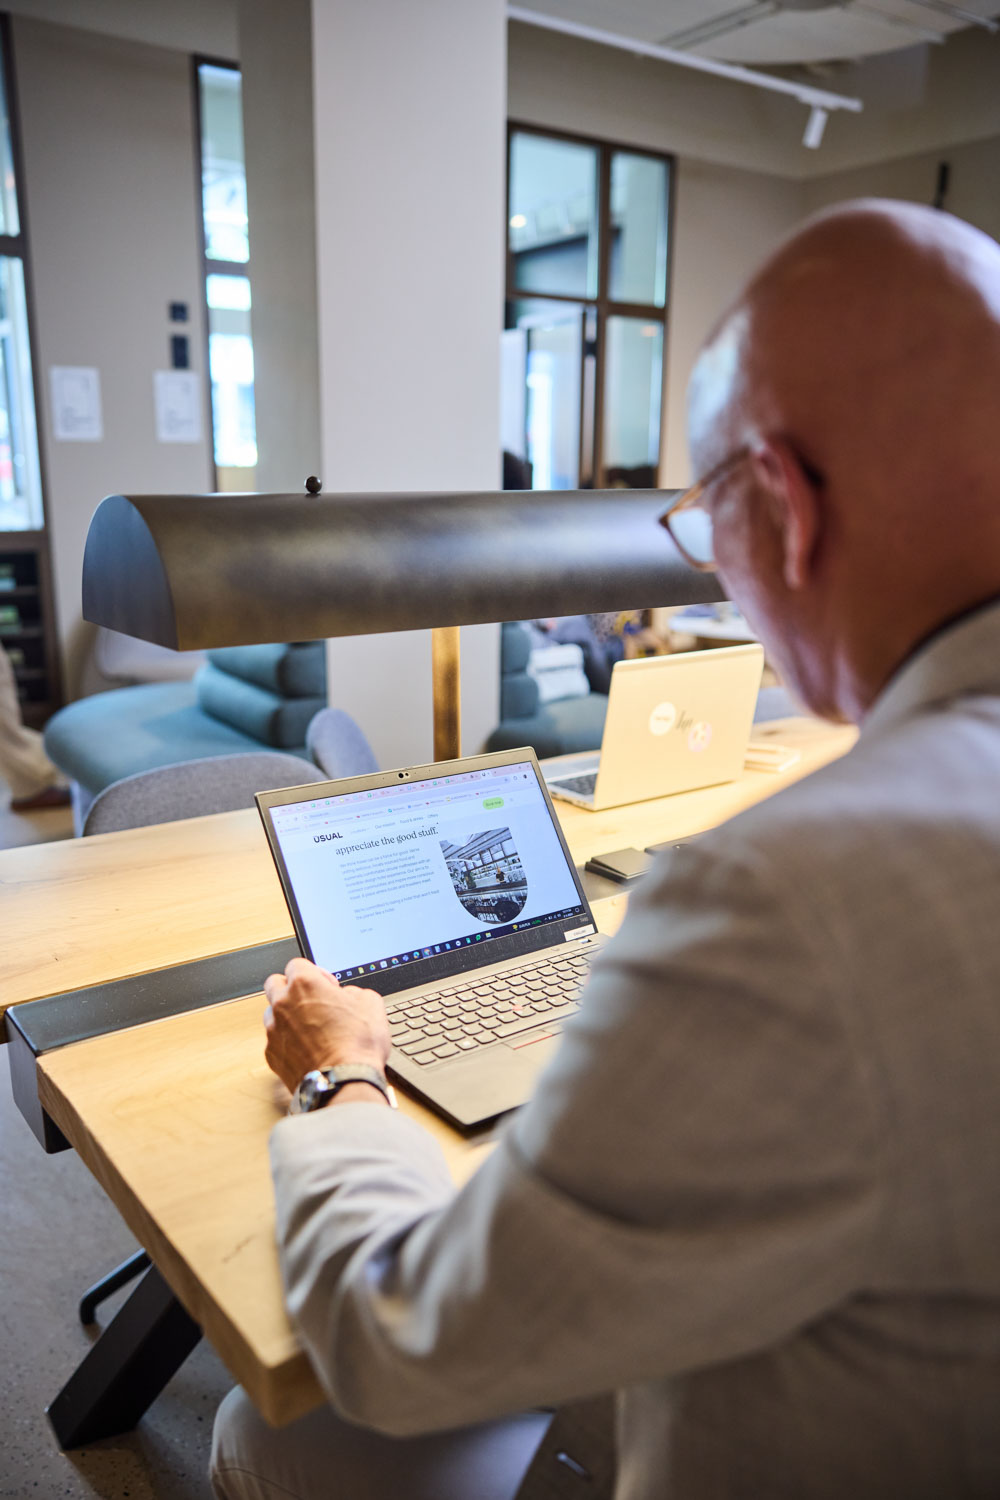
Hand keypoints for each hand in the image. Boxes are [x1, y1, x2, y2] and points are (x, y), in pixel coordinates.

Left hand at [263, 958, 390, 1094]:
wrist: (344, 1082)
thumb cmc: (356, 1044)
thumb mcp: (371, 1004)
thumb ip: (354, 992)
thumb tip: (348, 997)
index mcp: (305, 985)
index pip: (297, 964)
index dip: (315, 972)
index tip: (326, 985)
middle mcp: (283, 1004)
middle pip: (274, 983)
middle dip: (290, 988)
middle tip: (311, 1000)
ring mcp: (274, 1031)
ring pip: (272, 1013)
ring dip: (287, 1016)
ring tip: (309, 1028)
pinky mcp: (272, 1055)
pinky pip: (275, 1041)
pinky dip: (287, 1042)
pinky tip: (307, 1050)